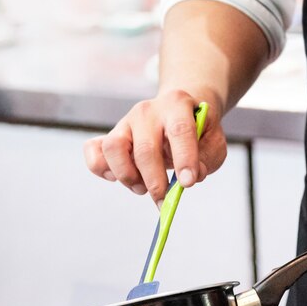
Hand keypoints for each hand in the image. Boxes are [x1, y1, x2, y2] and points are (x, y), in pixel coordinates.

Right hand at [83, 90, 226, 206]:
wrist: (179, 111)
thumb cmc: (197, 131)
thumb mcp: (213, 142)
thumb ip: (207, 159)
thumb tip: (191, 176)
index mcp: (177, 105)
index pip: (180, 131)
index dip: (184, 158)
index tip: (188, 183)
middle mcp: (147, 111)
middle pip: (145, 149)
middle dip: (155, 181)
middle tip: (164, 200)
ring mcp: (125, 123)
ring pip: (113, 148)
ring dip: (127, 176)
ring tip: (141, 188)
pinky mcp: (111, 136)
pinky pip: (93, 150)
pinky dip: (100, 168)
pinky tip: (115, 178)